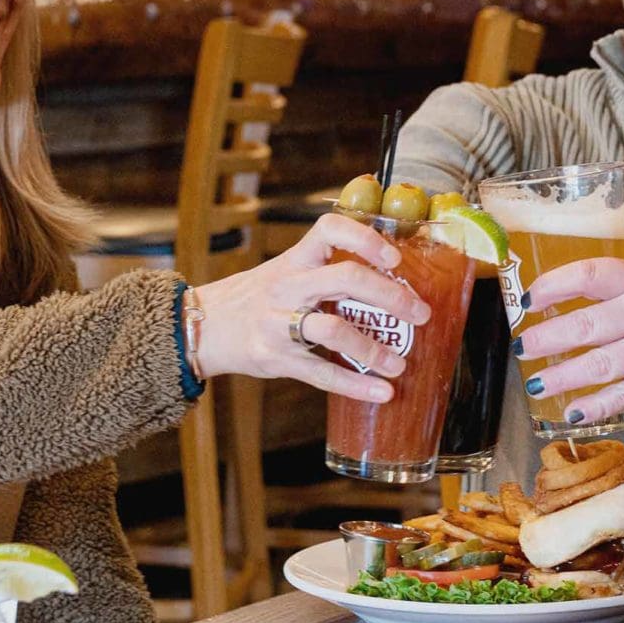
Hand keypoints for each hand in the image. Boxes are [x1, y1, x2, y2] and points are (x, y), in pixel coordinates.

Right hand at [190, 213, 430, 401]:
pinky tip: (381, 392)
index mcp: (295, 259)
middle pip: (344, 279)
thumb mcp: (285, 270)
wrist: (203, 326)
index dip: (365, 238)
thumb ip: (325, 270)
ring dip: (373, 349)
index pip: (330, 230)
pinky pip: (321, 373)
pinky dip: (355, 384)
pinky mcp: (276, 358)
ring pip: (333, 331)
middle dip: (390, 296)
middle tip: (419, 312)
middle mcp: (288, 286)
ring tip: (400, 363)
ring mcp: (279, 323)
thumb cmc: (257, 297)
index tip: (395, 258)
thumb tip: (389, 278)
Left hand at [516, 257, 623, 426]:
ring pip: (601, 365)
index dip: (555, 285)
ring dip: (563, 376)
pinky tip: (573, 411)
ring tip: (535, 383)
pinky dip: (597, 406)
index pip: (591, 275)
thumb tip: (574, 298)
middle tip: (522, 347)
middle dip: (548, 338)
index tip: (529, 298)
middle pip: (588, 325)